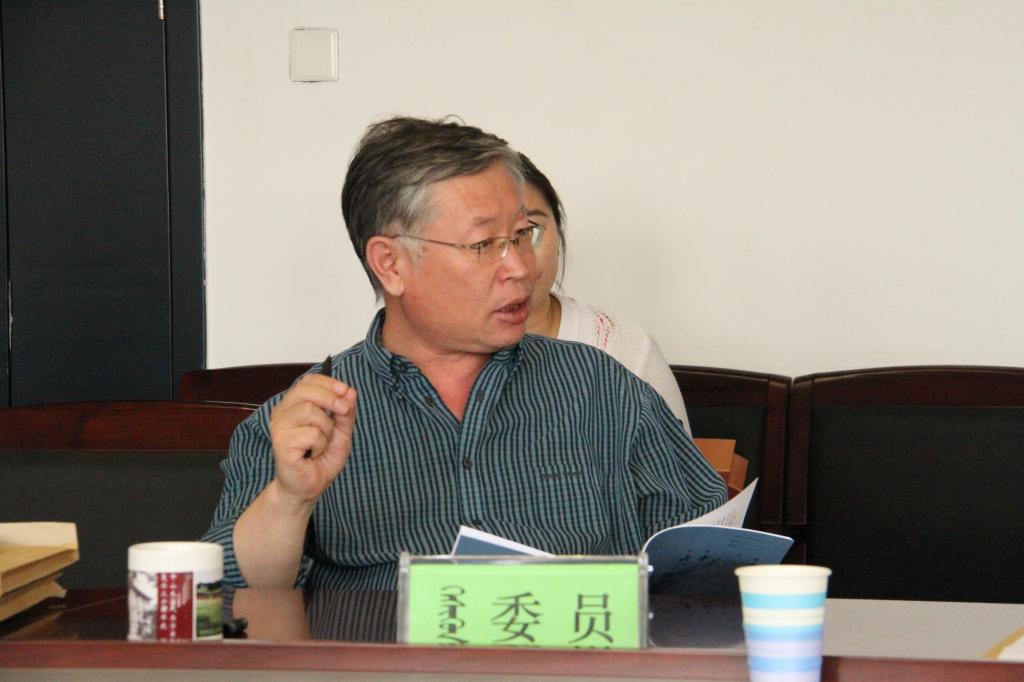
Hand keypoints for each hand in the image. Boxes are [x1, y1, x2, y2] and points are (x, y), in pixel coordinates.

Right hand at [268, 373, 357, 504]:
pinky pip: (311, 433)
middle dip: (332, 399)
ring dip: (327, 429)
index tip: (345, 391)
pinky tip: (313, 453)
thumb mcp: (341, 432)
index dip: (329, 382)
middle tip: (344, 411)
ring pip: (311, 411)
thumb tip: (350, 391)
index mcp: (294, 405)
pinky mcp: (281, 443)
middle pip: (307, 390)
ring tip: (322, 443)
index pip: (308, 381)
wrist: (311, 486)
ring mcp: (279, 427)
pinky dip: (321, 444)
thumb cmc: (321, 458)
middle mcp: (283, 412)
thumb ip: (345, 412)